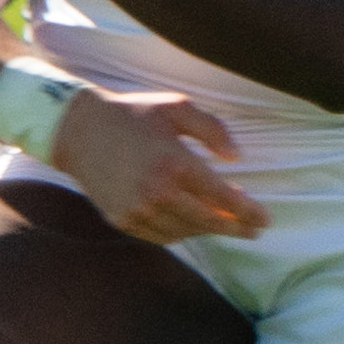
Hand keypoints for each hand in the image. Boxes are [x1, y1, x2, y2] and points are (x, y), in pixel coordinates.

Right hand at [40, 86, 262, 244]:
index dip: (248, 212)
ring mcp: (138, 209)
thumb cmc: (132, 114)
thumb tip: (236, 158)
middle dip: (236, 228)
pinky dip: (181, 233)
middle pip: (208, 221)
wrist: (78, 130)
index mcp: (175, 163)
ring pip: (185, 231)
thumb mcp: (177, 108)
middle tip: (254, 231)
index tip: (264, 220)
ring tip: (222, 223)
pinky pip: (161, 236)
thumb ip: (213, 130)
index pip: (222, 198)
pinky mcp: (122, 219)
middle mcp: (157, 192)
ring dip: (208, 230)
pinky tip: (191, 224)